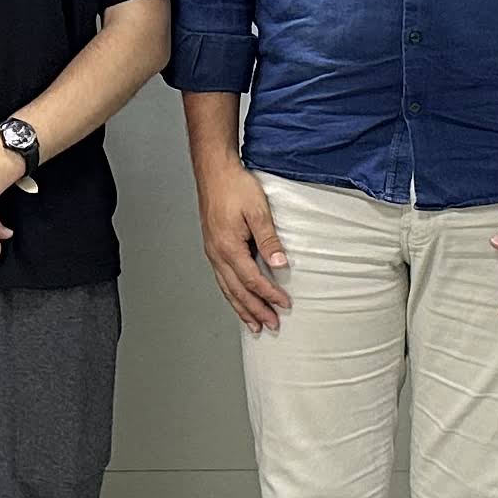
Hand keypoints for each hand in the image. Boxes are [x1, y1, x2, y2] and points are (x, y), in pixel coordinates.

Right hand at [196, 158, 290, 330]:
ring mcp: (212, 252)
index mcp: (228, 247)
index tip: (284, 304)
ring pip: (227, 288)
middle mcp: (217, 254)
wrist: (214, 171)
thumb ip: (269, 240)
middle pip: (237, 291)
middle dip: (255, 310)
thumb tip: (280, 264)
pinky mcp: (213, 247)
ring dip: (242, 308)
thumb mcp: (258, 211)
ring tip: (253, 324)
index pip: (252, 280)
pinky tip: (237, 299)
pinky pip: (222, 279)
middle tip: (271, 325)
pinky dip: (231, 294)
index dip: (269, 294)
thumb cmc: (234, 187)